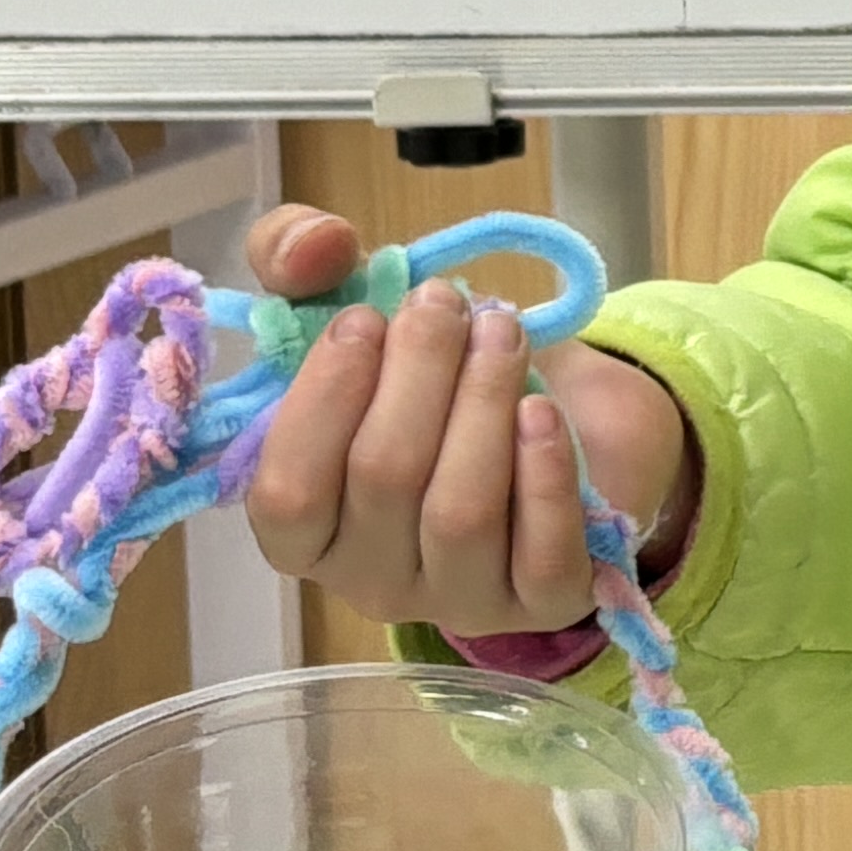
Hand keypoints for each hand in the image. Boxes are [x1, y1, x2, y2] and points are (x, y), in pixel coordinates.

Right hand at [232, 203, 692, 641]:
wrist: (565, 412)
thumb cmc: (436, 377)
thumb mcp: (359, 306)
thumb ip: (300, 259)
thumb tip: (315, 246)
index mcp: (305, 527)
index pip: (286, 494)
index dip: (323, 399)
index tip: (366, 317)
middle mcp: (371, 580)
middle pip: (384, 479)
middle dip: (420, 372)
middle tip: (448, 302)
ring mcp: (458, 600)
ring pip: (460, 512)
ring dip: (483, 403)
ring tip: (502, 333)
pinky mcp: (547, 604)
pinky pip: (542, 554)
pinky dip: (543, 475)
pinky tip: (544, 413)